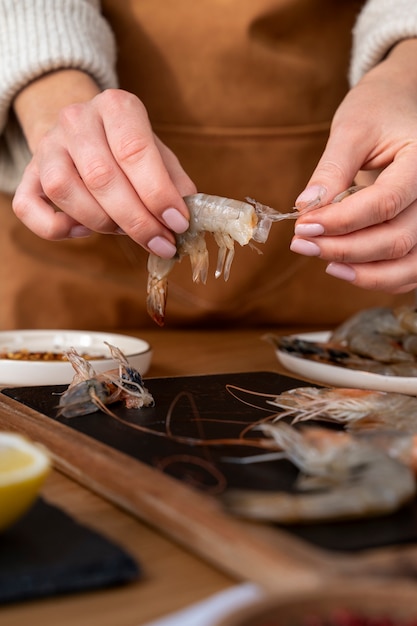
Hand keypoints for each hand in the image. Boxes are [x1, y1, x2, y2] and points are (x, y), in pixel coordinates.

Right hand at [12, 71, 195, 257]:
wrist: (85, 134)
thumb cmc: (129, 149)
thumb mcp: (159, 156)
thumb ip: (175, 183)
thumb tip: (186, 218)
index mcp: (116, 106)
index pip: (134, 150)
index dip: (158, 193)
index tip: (178, 224)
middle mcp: (77, 119)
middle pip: (101, 176)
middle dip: (137, 220)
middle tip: (161, 244)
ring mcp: (47, 146)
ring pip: (64, 191)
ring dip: (101, 223)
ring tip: (125, 230)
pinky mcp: (27, 173)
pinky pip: (28, 207)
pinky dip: (57, 228)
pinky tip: (83, 230)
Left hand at [290, 39, 416, 292]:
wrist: (403, 106)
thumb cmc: (380, 110)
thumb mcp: (353, 129)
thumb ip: (331, 169)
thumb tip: (306, 207)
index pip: (384, 203)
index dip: (341, 220)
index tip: (303, 225)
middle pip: (396, 240)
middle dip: (343, 249)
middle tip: (301, 243)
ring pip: (407, 266)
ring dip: (360, 272)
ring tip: (320, 259)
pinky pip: (408, 271)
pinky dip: (376, 277)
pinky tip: (341, 268)